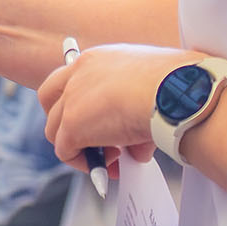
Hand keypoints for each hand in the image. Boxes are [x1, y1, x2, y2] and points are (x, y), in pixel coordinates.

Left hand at [37, 43, 202, 167]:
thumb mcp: (152, 93)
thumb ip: (135, 115)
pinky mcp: (72, 124)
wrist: (173, 91)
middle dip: (66, 122)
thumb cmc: (175, 86)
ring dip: (81, 148)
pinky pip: (65, 151)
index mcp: (99, 58)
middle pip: (51, 99)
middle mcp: (80, 72)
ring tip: (113, 159)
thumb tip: (136, 147)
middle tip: (94, 140)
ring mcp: (72, 98)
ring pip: (56, 129)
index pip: (73, 77)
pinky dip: (84, 163)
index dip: (79, 103)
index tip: (100, 121)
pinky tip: (109, 167)